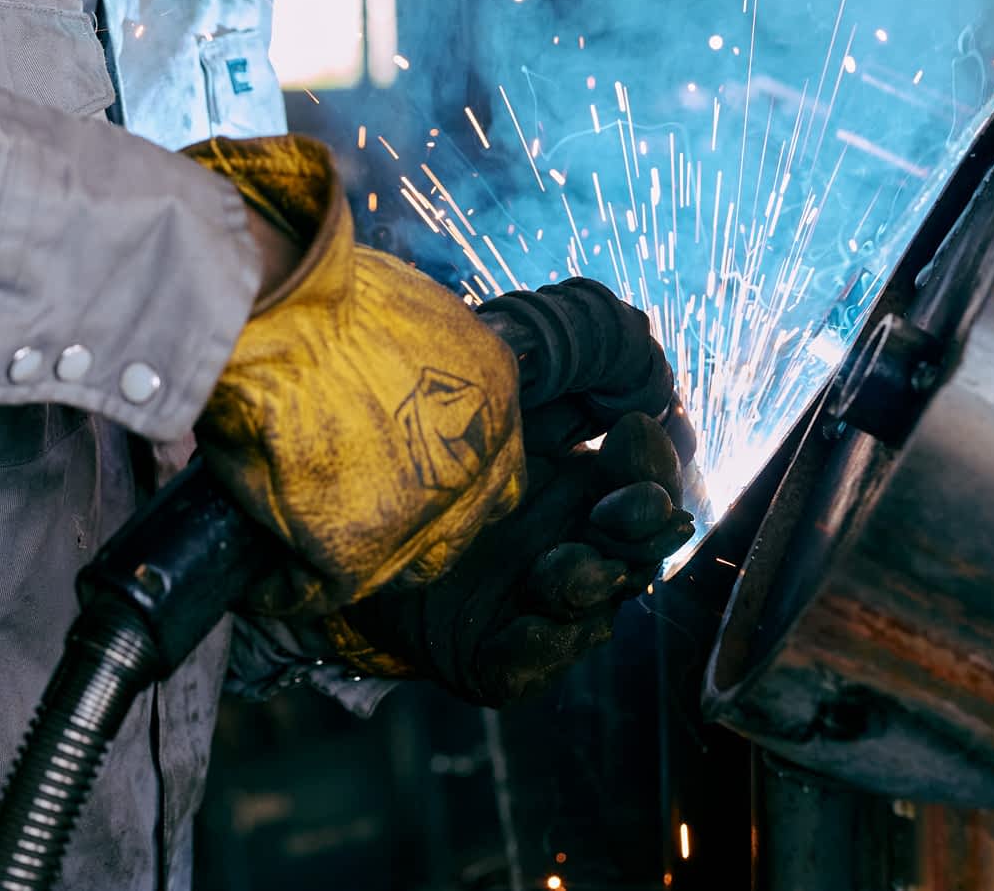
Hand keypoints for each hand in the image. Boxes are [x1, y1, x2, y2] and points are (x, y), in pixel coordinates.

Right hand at [181, 135, 523, 617]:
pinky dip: (284, 587)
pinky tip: (263, 574)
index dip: (448, 478)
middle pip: (456, 528)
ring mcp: (421, 511)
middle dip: (409, 530)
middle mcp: (474, 457)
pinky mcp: (357, 548)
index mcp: (493, 390)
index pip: (493, 466)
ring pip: (394, 566)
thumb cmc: (315, 292)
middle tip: (353, 520)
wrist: (274, 308)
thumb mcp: (408, 313)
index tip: (406, 477)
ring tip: (301, 547)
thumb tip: (393, 383)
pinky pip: (316, 590)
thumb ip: (422, 363)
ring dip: (350, 560)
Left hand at [317, 408, 694, 705]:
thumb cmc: (421, 463)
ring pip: (599, 607)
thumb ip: (528, 378)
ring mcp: (549, 608)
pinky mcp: (505, 658)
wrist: (346, 537)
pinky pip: (537, 661)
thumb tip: (582, 332)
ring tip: (558, 565)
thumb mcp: (477, 412)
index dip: (647, 456)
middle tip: (610, 510)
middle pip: (641, 543)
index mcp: (583, 487)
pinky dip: (539, 645)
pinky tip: (529, 624)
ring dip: (585, 583)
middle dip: (638, 525)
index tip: (624, 428)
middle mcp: (580, 548)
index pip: (643, 472)